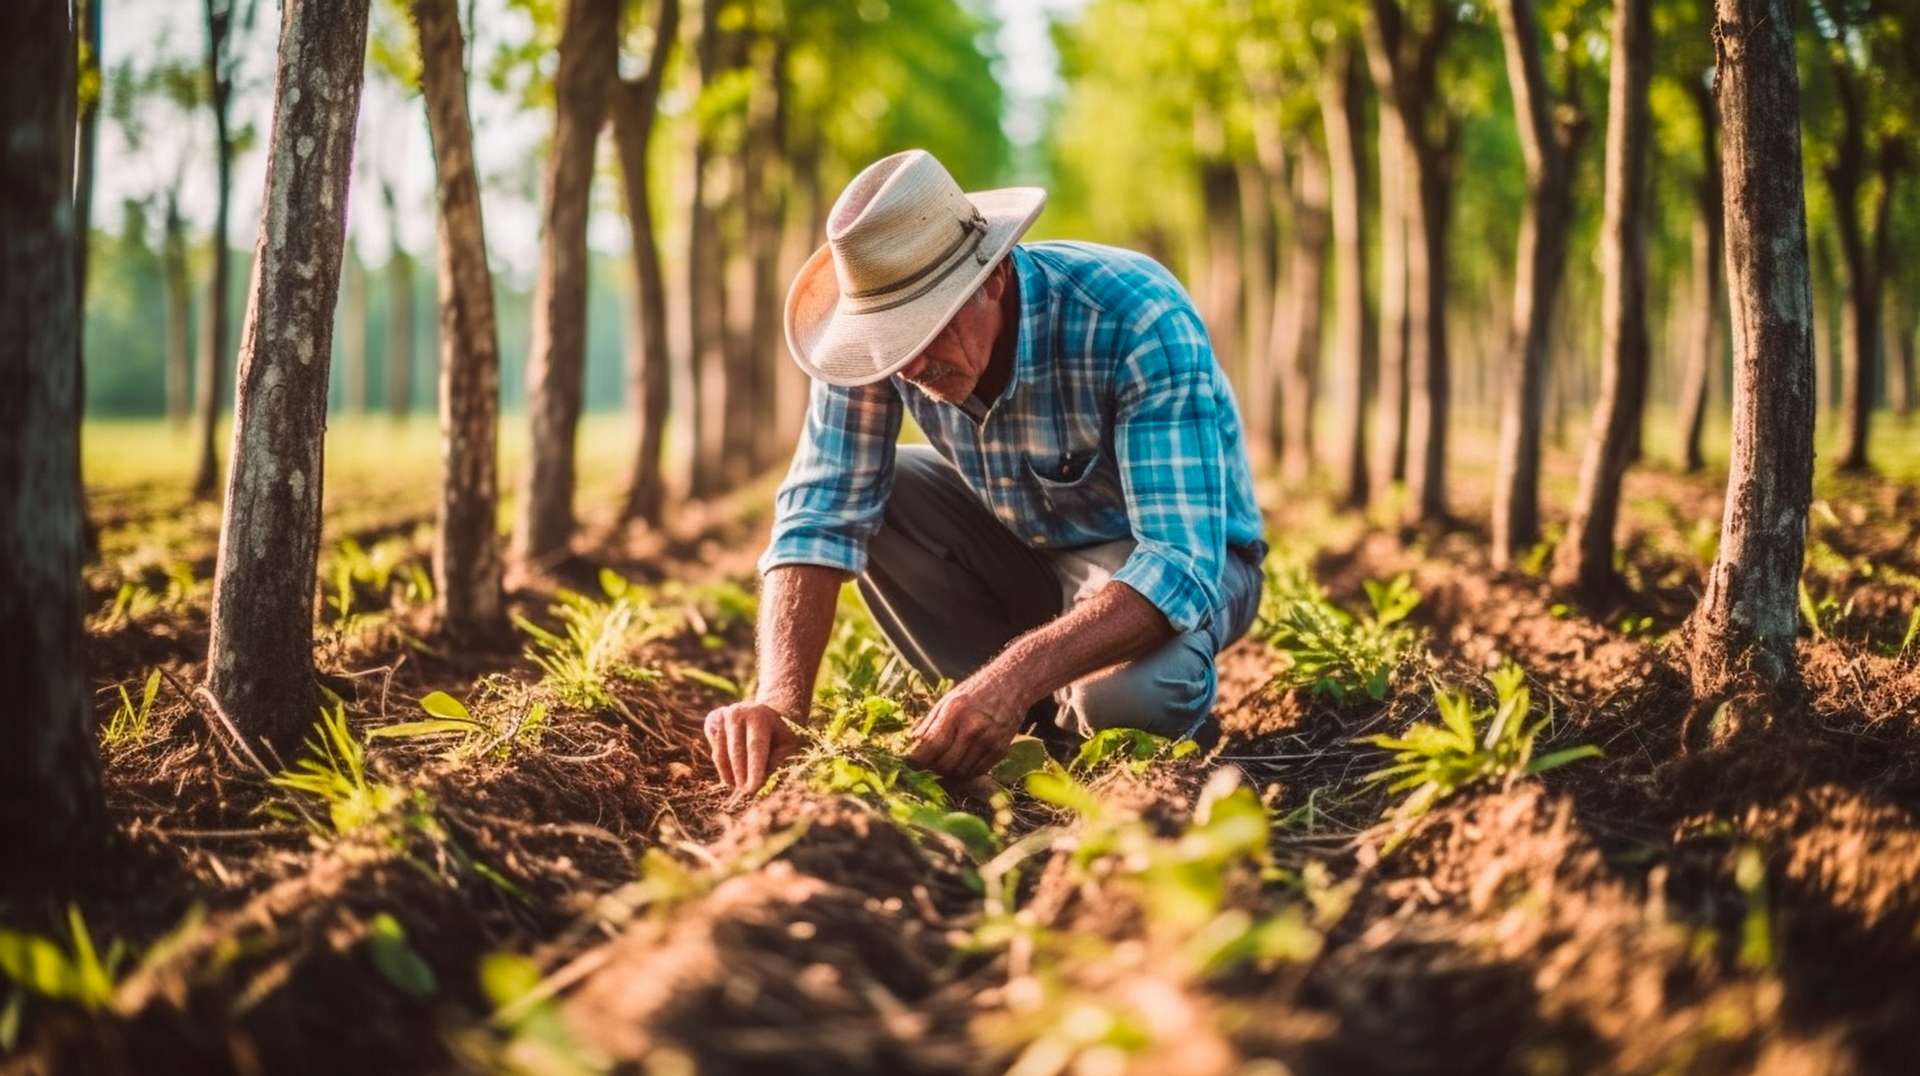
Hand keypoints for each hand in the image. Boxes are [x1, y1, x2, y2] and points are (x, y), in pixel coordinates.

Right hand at [705, 701, 800, 799]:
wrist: (765, 712)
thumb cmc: (780, 733)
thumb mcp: (788, 744)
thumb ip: (777, 759)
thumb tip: (762, 777)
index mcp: (760, 715)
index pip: (755, 747)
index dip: (753, 770)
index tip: (752, 790)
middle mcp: (738, 712)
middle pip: (736, 752)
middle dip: (739, 776)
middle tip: (744, 794)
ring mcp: (723, 716)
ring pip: (721, 753)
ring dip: (729, 774)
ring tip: (738, 786)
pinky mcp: (711, 721)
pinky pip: (714, 750)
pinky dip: (722, 765)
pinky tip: (733, 769)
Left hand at [908, 672, 1031, 779]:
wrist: (1012, 683)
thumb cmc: (976, 690)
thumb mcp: (948, 700)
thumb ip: (929, 724)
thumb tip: (910, 745)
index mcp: (956, 711)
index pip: (931, 746)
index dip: (917, 760)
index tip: (910, 763)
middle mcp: (974, 728)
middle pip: (945, 764)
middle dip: (931, 769)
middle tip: (926, 766)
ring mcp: (989, 741)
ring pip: (960, 773)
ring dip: (948, 774)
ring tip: (942, 765)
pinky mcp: (1001, 750)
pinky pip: (977, 772)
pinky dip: (965, 773)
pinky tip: (959, 763)